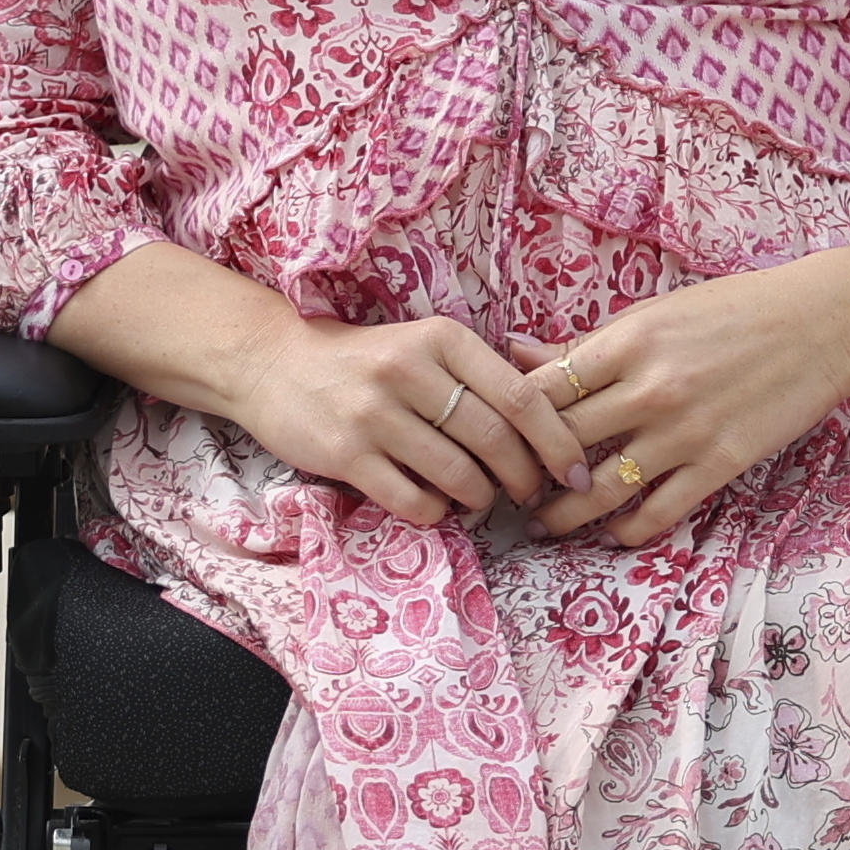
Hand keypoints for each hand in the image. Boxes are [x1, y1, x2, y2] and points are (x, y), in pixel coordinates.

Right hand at [52, 249, 590, 529]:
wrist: (272, 363)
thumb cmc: (364, 359)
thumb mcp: (423, 346)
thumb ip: (480, 374)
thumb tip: (552, 422)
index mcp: (442, 338)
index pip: (523, 398)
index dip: (559, 443)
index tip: (577, 471)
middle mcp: (410, 370)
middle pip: (496, 442)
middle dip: (524, 479)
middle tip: (528, 495)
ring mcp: (375, 414)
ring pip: (459, 476)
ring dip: (480, 499)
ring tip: (479, 499)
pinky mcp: (346, 454)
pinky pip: (414, 500)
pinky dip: (436, 511)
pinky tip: (435, 504)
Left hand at [519, 246, 849, 545]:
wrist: (822, 322)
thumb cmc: (736, 308)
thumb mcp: (657, 312)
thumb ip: (589, 343)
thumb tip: (519, 353)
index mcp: (627, 342)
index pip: (541, 391)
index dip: (506, 420)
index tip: (491, 436)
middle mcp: (649, 389)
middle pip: (560, 444)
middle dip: (524, 474)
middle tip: (503, 490)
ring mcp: (684, 431)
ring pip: (601, 489)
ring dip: (564, 516)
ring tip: (543, 526)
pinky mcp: (720, 463)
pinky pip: (660, 512)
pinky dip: (628, 531)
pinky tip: (613, 534)